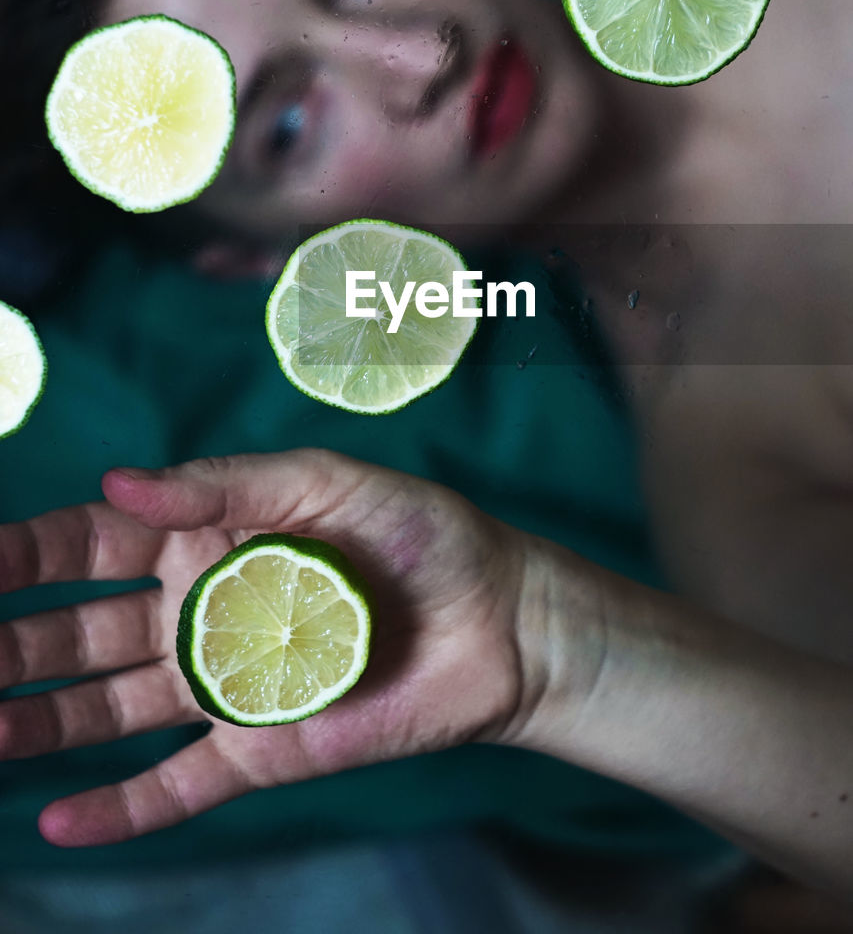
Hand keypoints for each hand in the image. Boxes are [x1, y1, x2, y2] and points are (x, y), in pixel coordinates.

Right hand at [0, 450, 601, 845]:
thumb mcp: (323, 481)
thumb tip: (118, 481)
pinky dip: (121, 807)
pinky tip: (59, 820)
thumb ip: (225, 484)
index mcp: (206, 538)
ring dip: (40, 723)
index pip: (86, 544)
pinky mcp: (260, 746)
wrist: (499, 619)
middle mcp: (198, 611)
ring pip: (108, 709)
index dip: (19, 555)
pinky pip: (178, 784)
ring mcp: (224, 683)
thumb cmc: (418, 531)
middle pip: (77, 631)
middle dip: (9, 644)